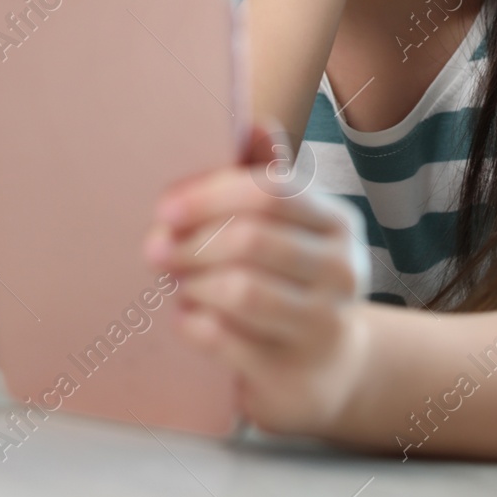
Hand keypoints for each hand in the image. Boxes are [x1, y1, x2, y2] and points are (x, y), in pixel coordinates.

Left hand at [143, 118, 371, 436]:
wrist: (328, 368)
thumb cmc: (294, 283)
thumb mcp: (290, 229)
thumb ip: (267, 178)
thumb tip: (253, 123)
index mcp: (337, 223)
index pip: (274, 191)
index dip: (211, 193)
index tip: (166, 206)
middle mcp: (341, 271)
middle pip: (252, 239)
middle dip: (192, 242)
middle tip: (155, 249)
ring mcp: (322, 325)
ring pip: (239, 290)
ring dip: (192, 283)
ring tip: (176, 282)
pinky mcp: (294, 372)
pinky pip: (225, 339)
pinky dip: (192, 322)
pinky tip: (185, 316)